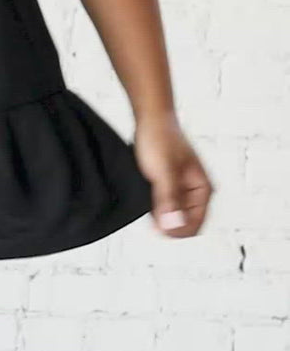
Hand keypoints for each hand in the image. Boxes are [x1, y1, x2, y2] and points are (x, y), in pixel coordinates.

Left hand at [133, 111, 212, 238]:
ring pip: (175, 216)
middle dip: (170, 224)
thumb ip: (169, 200)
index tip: (158, 228)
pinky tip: (147, 200)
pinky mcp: (172, 186)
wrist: (152, 119)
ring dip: (163, 216)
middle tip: (151, 217)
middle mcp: (197, 191)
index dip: (177, 230)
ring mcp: (184, 189)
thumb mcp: (164, 173)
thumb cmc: (161, 139)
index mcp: (204, 189)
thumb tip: (173, 227)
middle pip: (185, 223)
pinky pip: (167, 206)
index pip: (196, 225)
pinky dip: (157, 208)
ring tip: (149, 205)